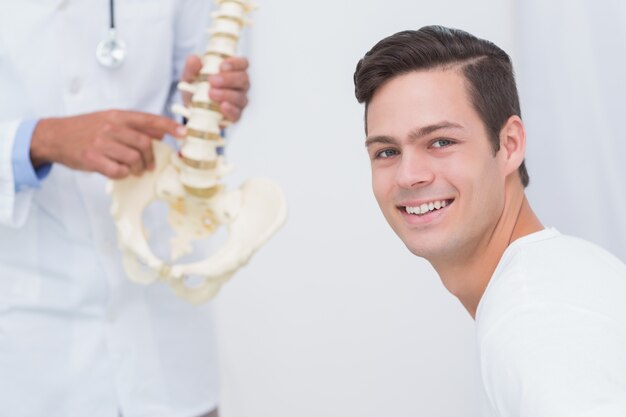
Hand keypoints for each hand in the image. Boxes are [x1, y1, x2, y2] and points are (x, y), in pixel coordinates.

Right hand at [30, 110, 185, 178]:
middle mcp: (111, 127)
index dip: (168, 126)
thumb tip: (161, 132)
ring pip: (133, 158)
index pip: (149, 119)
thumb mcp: (110, 120)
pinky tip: (117, 171)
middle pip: (144, 143)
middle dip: (150, 157)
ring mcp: (101, 143)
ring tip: (132, 169)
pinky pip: (118, 170)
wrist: (55, 136)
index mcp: (117, 116)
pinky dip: (122, 174)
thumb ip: (135, 125)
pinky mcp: (92, 158)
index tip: (184, 133)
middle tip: (148, 166)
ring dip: (137, 167)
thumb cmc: (85, 129)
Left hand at [181, 55, 249, 122]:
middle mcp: (240, 85)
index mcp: (233, 71)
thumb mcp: (191, 75)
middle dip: (228, 79)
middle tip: (212, 80)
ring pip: (240, 97)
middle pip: (243, 79)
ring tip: (211, 93)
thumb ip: (192, 67)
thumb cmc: (196, 87)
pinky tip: (222, 106)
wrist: (192, 108)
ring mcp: (239, 101)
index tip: (221, 66)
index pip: (242, 63)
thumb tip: (194, 59)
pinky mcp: (235, 115)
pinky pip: (237, 113)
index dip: (235, 63)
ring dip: (226, 94)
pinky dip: (230, 110)